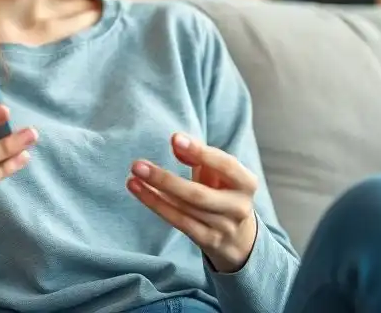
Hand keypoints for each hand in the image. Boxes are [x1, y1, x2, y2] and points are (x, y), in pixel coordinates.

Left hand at [127, 132, 258, 272]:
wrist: (240, 239)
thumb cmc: (224, 194)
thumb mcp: (220, 173)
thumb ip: (200, 156)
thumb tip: (176, 142)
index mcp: (246, 183)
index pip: (225, 165)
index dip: (200, 152)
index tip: (175, 138)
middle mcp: (239, 207)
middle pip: (198, 194)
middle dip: (166, 180)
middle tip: (138, 165)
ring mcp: (224, 227)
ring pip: (184, 210)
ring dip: (154, 193)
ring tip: (133, 177)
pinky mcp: (208, 241)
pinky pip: (178, 223)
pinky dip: (157, 206)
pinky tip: (139, 191)